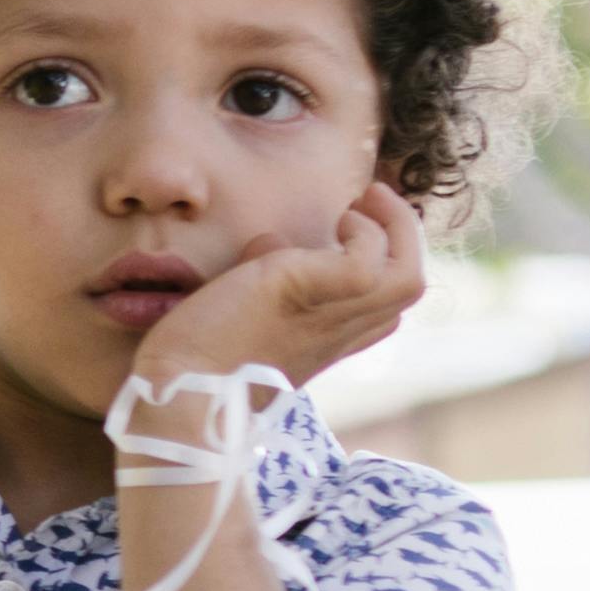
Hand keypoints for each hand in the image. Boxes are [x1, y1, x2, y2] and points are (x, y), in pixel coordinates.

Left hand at [138, 181, 430, 398]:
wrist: (180, 390)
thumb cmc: (199, 353)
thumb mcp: (247, 308)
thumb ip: (269, 278)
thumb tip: (271, 242)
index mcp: (324, 341)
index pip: (383, 311)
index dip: (383, 264)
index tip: (351, 231)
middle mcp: (337, 331)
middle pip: (409, 288)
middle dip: (403, 234)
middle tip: (369, 200)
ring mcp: (328, 316)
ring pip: (407, 278)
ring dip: (396, 228)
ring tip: (361, 202)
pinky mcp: (305, 294)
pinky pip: (368, 264)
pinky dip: (363, 234)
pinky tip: (336, 221)